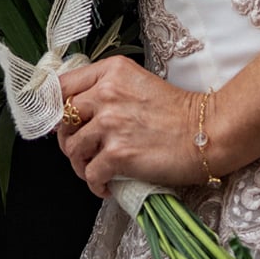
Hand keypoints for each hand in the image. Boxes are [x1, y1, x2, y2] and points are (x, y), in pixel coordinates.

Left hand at [53, 56, 205, 198]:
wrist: (207, 133)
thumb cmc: (177, 112)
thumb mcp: (137, 84)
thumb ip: (106, 90)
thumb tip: (75, 112)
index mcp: (110, 72)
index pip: (61, 85)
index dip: (53, 106)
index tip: (56, 120)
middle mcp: (106, 94)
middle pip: (62, 118)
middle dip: (66, 138)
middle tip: (81, 150)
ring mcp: (111, 124)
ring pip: (72, 148)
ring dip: (80, 164)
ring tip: (95, 170)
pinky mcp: (118, 153)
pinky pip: (90, 173)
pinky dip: (95, 184)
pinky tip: (107, 186)